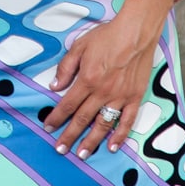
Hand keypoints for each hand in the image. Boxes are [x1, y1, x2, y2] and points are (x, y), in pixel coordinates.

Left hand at [43, 9, 160, 158]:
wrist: (136, 32)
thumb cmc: (108, 36)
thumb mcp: (80, 46)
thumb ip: (66, 67)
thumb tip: (54, 86)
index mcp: (87, 79)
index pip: (67, 104)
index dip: (56, 118)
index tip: (48, 128)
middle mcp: (102, 92)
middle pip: (82, 119)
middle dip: (69, 136)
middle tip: (60, 149)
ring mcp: (120, 97)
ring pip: (103, 124)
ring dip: (91, 141)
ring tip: (82, 154)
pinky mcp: (135, 97)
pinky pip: (127, 121)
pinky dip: (120, 135)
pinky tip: (112, 146)